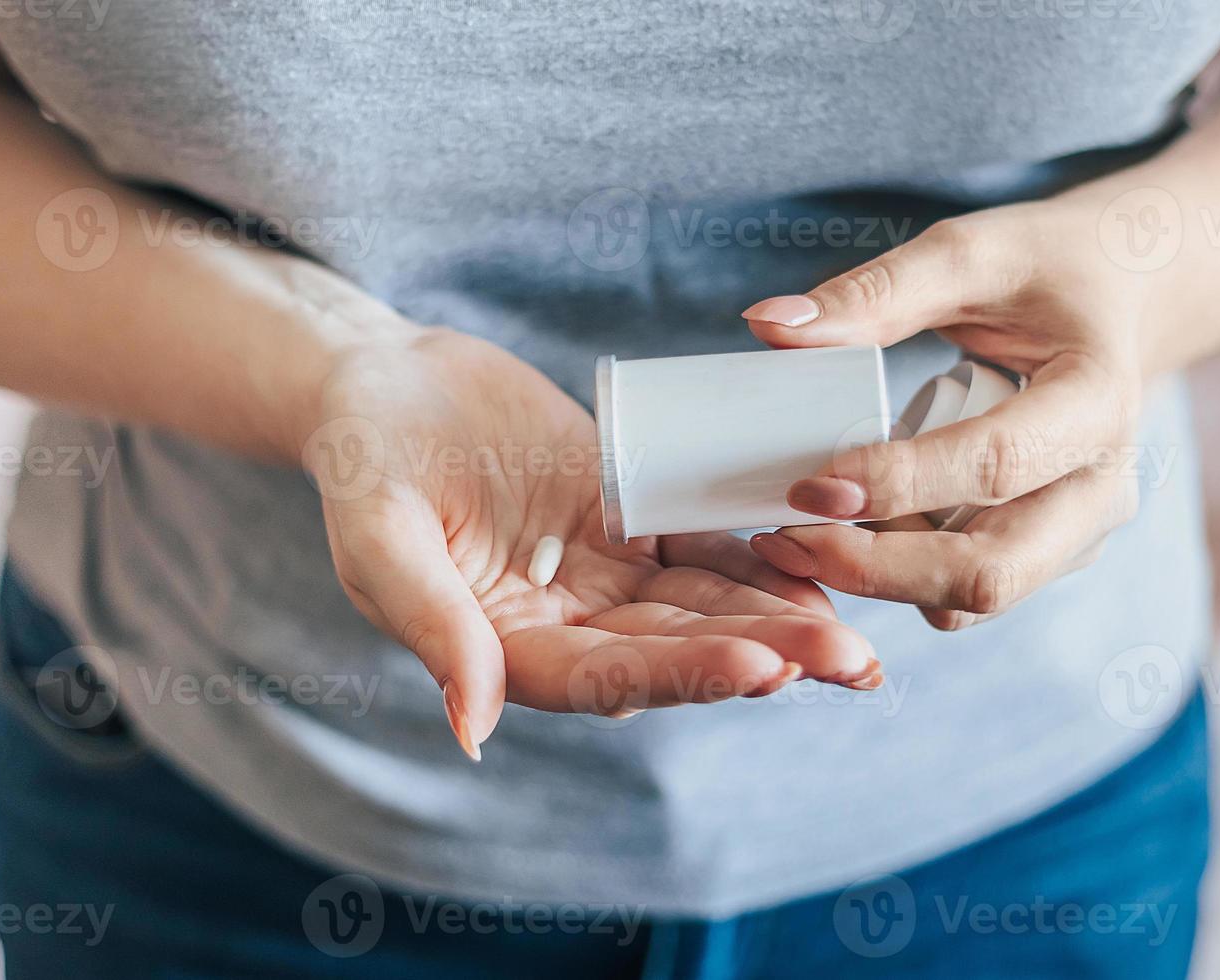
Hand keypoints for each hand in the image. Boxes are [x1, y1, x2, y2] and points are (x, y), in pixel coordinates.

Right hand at [301, 327, 878, 758]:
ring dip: (779, 617)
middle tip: (849, 660)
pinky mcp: (631, 518)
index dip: (684, 674)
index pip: (606, 677)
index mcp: (505, 648)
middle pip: (675, 650)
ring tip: (857, 632)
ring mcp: (603, 574)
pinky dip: (758, 554)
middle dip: (762, 654)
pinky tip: (822, 559)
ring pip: (703, 605)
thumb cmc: (361, 458)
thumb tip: (472, 730)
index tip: (761, 666)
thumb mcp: (381, 535)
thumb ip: (432, 626)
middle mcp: (566, 623)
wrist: (382, 383)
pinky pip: (703, 542)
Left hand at [742, 201, 1146, 630]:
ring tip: (795, 534)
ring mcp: (1080, 532)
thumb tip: (768, 323)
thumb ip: (875, 293)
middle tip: (784, 536)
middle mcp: (1102, 486)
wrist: (1120, 298)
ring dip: (878, 580)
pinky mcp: (1047, 554)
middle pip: (990, 572)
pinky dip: (898, 580)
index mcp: (1098, 400)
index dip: (899, 484)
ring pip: (972, 598)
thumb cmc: (1047, 269)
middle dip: (877, 568)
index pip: (996, 464)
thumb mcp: (970, 253)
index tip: (809, 485)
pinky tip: (843, 534)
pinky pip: (964, 593)